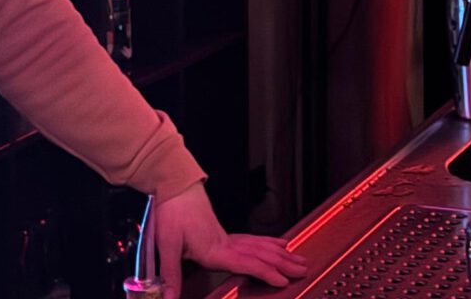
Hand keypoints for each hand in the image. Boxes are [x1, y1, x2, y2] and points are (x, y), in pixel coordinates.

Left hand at [148, 184, 308, 296]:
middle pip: (261, 254)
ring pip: (260, 246)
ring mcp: (227, 236)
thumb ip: (170, 274)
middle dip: (284, 263)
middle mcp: (226, 242)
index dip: (267, 273)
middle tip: (303, 269)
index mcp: (215, 249)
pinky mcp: (223, 232)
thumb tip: (168, 297)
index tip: (283, 280)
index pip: (248, 263)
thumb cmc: (172, 210)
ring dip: (280, 253)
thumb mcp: (167, 244)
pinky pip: (252, 239)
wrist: (174, 184)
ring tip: (297, 258)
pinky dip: (268, 243)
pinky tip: (276, 244)